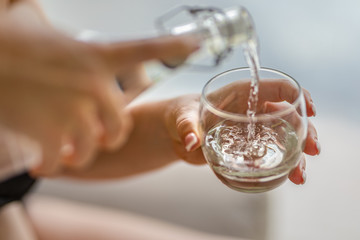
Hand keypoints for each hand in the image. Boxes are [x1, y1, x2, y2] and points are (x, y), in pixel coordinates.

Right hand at [0, 1, 199, 175]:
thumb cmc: (7, 41)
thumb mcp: (44, 29)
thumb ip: (66, 38)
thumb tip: (58, 27)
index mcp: (97, 54)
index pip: (147, 49)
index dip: (175, 48)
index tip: (198, 44)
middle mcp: (94, 83)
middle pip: (121, 123)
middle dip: (111, 134)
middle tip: (97, 136)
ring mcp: (75, 109)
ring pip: (96, 144)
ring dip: (82, 151)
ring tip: (68, 149)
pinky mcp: (50, 132)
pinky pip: (64, 158)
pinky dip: (54, 163)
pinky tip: (44, 161)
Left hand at [165, 82, 319, 184]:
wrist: (176, 134)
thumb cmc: (181, 114)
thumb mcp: (183, 116)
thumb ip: (187, 125)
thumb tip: (191, 141)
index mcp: (242, 93)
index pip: (277, 87)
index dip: (297, 95)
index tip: (309, 110)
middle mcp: (253, 110)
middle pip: (289, 116)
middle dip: (306, 132)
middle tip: (312, 150)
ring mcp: (253, 131)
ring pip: (285, 138)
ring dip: (298, 155)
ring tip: (299, 176)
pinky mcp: (249, 148)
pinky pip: (271, 154)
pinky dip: (283, 165)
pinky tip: (288, 178)